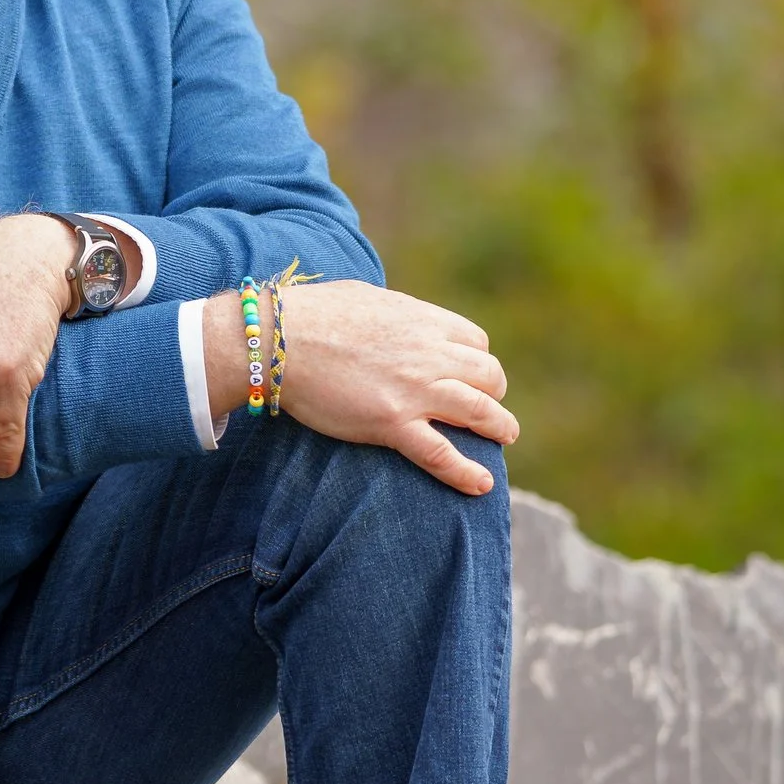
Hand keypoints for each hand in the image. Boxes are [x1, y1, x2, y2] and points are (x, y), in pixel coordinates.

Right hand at [199, 279, 517, 492]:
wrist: (279, 340)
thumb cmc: (311, 314)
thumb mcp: (367, 299)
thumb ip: (392, 314)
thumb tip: (390, 318)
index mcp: (425, 322)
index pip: (476, 343)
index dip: (476, 362)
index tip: (469, 375)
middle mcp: (431, 355)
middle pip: (488, 376)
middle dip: (493, 393)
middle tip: (487, 409)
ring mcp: (416, 391)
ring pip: (480, 412)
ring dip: (499, 427)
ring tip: (504, 437)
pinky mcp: (393, 424)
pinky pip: (442, 453)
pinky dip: (467, 472)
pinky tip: (482, 485)